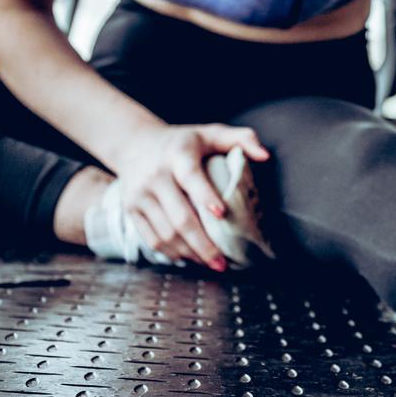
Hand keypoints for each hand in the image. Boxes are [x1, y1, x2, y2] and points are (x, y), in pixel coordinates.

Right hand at [111, 123, 270, 269]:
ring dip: (189, 253)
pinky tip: (189, 258)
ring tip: (210, 263)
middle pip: (179, 216)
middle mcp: (155, 175)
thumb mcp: (211, 133)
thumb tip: (265, 156)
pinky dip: (171, 253)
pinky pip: (151, 239)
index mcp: (178, 154)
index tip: (222, 214)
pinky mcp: (130, 210)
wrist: (136, 144)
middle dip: (203, 244)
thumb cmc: (184, 142)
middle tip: (223, 262)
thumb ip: (242, 138)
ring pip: (165, 233)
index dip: (205, 196)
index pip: (191, 177)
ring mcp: (140, 194)